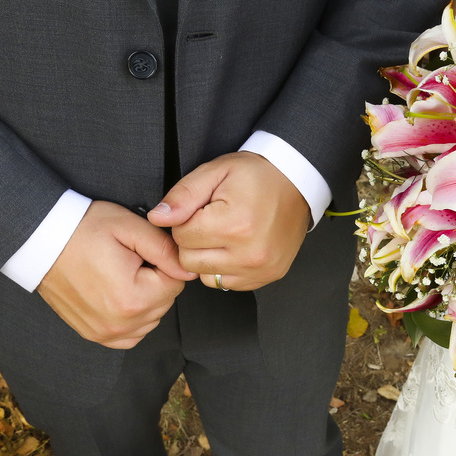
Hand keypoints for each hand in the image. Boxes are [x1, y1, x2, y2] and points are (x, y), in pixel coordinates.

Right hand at [36, 200, 196, 348]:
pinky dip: (132, 318)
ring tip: (118, 274)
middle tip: (126, 260)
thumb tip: (189, 271)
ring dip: (144, 299)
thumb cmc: (83, 229)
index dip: (162, 261)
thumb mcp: (130, 227)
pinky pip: (131, 335)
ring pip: (151, 319)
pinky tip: (118, 295)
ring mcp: (105, 334)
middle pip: (164, 303)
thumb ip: (166, 249)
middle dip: (154, 280)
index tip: (140, 250)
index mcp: (133, 298)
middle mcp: (120, 324)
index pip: (176, 283)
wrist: (41, 240)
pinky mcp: (94, 335)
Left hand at [148, 152, 311, 290]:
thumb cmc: (257, 175)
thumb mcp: (215, 172)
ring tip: (224, 235)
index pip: (181, 237)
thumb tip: (158, 218)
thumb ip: (182, 196)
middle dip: (193, 241)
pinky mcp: (267, 276)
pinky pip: (227, 282)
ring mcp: (260, 268)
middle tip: (210, 221)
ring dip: (207, 258)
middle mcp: (249, 253)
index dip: (185, 220)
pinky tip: (236, 247)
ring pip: (206, 276)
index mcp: (234, 225)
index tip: (202, 209)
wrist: (297, 181)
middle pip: (190, 261)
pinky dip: (225, 267)